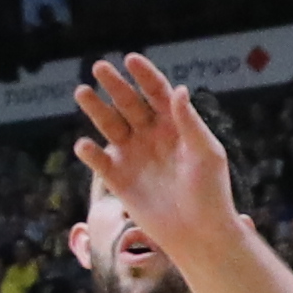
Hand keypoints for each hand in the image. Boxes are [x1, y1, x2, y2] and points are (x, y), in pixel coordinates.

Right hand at [64, 59, 249, 267]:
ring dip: (95, 109)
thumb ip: (189, 121)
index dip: (144, 76)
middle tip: (100, 66)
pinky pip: (99, 162)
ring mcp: (133, 157)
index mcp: (175, 126)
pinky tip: (83, 145)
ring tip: (81, 92)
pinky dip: (89, 153)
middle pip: (129, 104)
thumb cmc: (210, 192)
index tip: (131, 59)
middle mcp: (151, 137)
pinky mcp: (119, 180)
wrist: (199, 233)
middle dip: (115, 85)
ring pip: (109, 126)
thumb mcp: (206, 152)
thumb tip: (178, 89)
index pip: (157, 93)